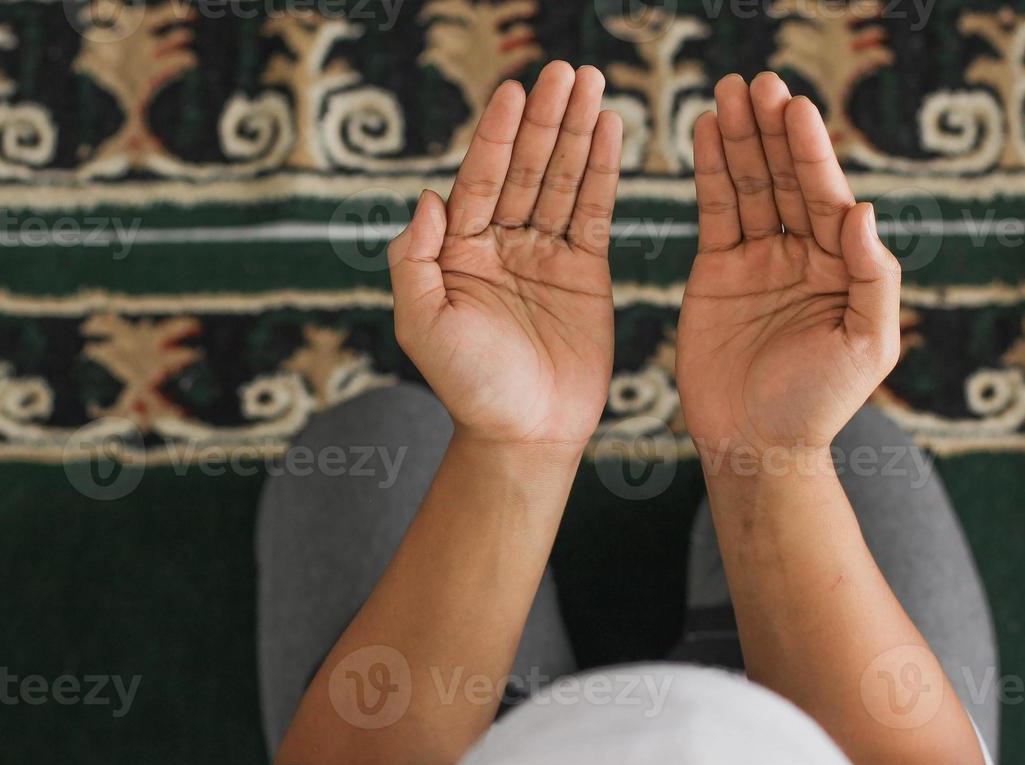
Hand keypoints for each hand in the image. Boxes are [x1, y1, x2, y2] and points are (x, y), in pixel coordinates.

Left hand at [387, 62, 622, 450]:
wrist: (524, 434)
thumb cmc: (466, 386)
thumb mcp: (421, 323)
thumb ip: (414, 259)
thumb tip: (428, 195)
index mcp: (457, 251)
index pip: (480, 179)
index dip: (497, 135)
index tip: (514, 90)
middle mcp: (500, 244)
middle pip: (525, 168)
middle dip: (545, 119)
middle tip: (566, 70)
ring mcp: (544, 255)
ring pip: (562, 181)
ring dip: (577, 132)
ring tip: (592, 83)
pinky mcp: (585, 273)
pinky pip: (595, 212)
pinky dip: (603, 171)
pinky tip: (610, 130)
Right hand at [677, 73, 901, 456]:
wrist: (757, 446)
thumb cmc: (819, 404)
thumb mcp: (866, 346)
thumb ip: (875, 279)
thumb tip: (865, 210)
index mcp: (843, 266)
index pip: (826, 196)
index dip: (810, 152)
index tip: (795, 108)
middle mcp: (803, 253)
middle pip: (786, 179)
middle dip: (772, 131)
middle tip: (757, 83)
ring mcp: (758, 261)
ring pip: (749, 187)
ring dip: (739, 139)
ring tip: (727, 93)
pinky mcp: (716, 274)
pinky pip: (714, 214)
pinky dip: (710, 172)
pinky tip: (706, 132)